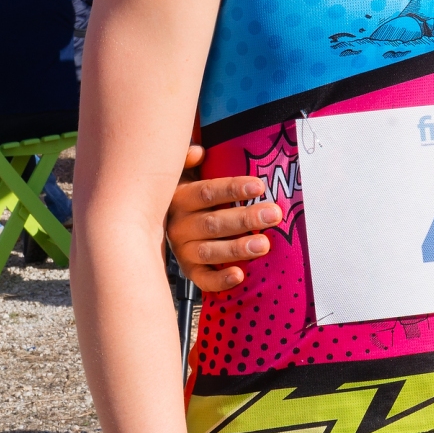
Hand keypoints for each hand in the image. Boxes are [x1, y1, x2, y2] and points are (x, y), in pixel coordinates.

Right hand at [167, 144, 274, 292]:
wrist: (159, 222)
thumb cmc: (190, 194)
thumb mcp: (185, 172)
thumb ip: (189, 160)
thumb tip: (199, 151)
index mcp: (180, 198)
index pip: (206, 193)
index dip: (232, 189)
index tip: (259, 186)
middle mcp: (178, 225)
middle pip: (213, 223)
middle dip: (246, 219)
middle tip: (274, 215)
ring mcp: (183, 250)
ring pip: (209, 251)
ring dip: (237, 248)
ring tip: (264, 245)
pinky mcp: (189, 270)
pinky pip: (203, 279)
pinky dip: (219, 280)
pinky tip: (239, 276)